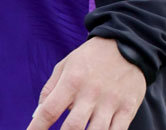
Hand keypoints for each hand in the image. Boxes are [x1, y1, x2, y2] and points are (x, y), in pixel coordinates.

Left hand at [26, 37, 146, 129]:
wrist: (128, 43)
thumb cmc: (91, 57)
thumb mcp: (66, 65)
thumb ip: (50, 89)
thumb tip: (37, 114)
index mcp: (72, 81)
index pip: (50, 110)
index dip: (37, 127)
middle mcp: (91, 93)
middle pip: (73, 127)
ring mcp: (111, 102)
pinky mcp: (128, 108)